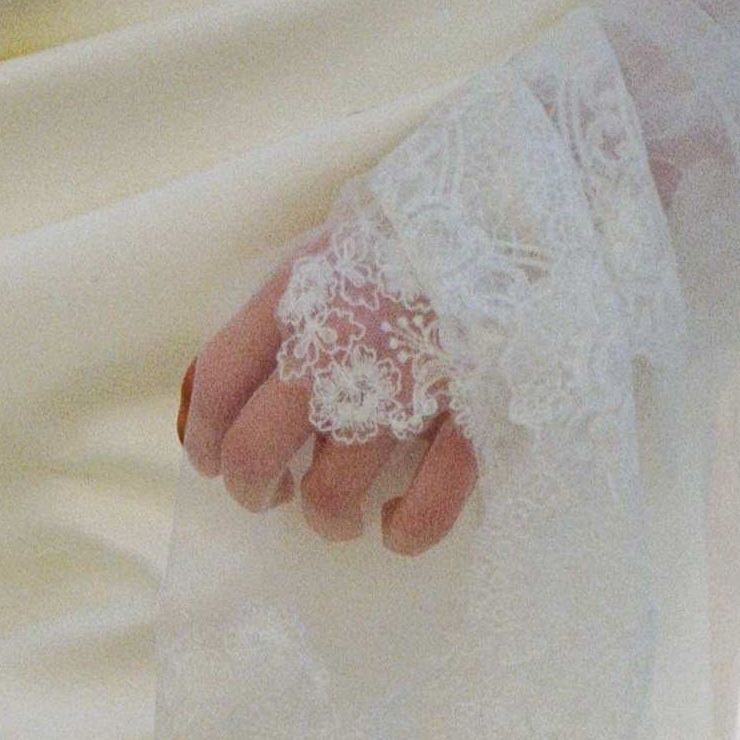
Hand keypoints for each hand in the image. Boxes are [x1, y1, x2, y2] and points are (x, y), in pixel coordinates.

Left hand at [178, 245, 477, 556]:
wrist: (533, 207)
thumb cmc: (427, 238)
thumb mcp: (339, 247)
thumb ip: (283, 307)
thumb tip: (216, 385)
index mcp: (302, 293)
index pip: (219, 382)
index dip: (206, 439)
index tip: (215, 464)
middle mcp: (342, 343)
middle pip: (256, 451)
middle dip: (252, 492)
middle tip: (272, 497)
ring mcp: (407, 383)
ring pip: (332, 493)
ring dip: (328, 518)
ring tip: (343, 514)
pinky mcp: (472, 415)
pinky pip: (425, 507)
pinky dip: (405, 532)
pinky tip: (398, 525)